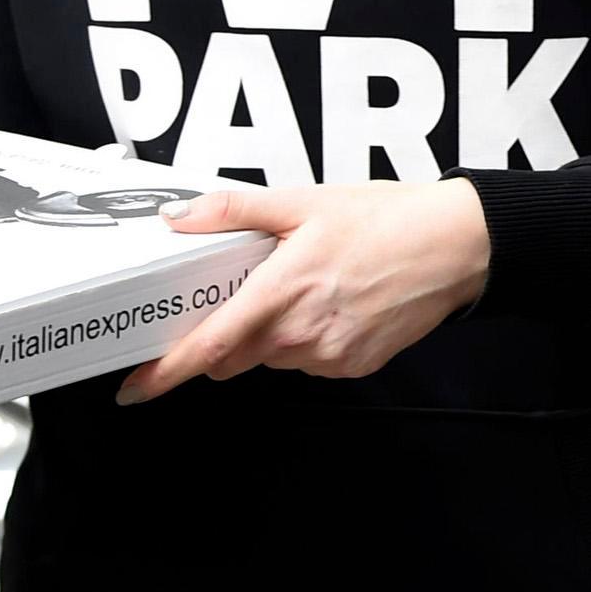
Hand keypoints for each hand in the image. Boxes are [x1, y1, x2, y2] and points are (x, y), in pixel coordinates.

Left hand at [116, 180, 489, 403]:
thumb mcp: (305, 202)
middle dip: (228, 336)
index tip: (134, 389)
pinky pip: (310, 362)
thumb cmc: (388, 220)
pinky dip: (309, 340)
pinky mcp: (354, 366)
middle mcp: (302, 335)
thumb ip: (235, 209)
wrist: (456, 246)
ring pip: (273, 358)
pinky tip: (335, 305)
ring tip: (309, 288)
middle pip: (235, 357)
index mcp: (282, 293)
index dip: (164, 374)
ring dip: (273, 334)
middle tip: (251, 295)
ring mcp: (330, 356)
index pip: (209, 348)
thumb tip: (180, 215)